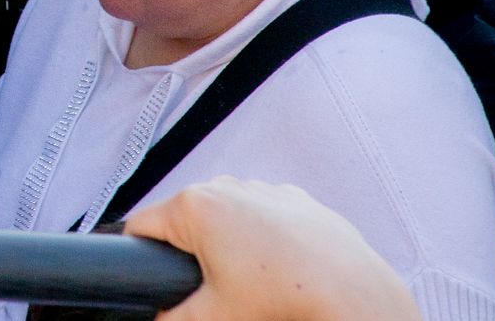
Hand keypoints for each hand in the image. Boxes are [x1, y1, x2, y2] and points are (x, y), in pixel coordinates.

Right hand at [124, 179, 420, 320]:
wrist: (352, 294)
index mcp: (196, 207)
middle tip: (214, 288)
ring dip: (228, 242)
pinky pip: (263, 216)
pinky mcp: (295, 199)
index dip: (142, 256)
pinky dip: (264, 238)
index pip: (143, 226)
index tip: (156, 278)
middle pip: (185, 219)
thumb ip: (171, 317)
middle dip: (191, 252)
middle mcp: (227, 186)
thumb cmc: (286, 299)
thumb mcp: (212, 316)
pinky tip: (280, 267)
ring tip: (252, 279)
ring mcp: (263, 188)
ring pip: (225, 215)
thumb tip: (160, 315)